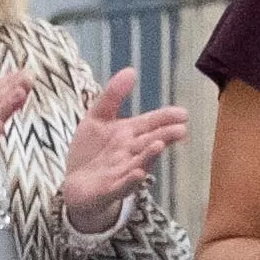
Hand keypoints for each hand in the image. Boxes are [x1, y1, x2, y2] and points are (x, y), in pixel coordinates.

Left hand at [55, 66, 189, 231]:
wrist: (76, 188)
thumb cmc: (92, 152)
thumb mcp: (97, 119)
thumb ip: (112, 96)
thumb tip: (131, 70)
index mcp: (130, 135)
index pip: (151, 124)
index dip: (165, 119)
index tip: (183, 114)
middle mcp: (130, 153)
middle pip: (149, 143)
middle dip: (164, 136)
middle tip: (181, 129)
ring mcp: (122, 172)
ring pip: (139, 163)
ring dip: (149, 156)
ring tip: (159, 146)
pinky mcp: (109, 190)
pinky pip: (121, 185)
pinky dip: (130, 180)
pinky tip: (138, 173)